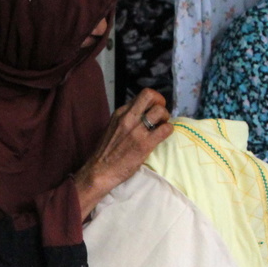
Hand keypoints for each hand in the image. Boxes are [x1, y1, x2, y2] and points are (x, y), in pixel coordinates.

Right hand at [73, 88, 172, 217]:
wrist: (99, 171)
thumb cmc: (106, 152)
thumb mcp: (113, 127)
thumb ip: (126, 119)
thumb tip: (141, 115)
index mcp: (120, 113)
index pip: (142, 95)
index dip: (152, 101)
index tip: (153, 111)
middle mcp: (128, 117)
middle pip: (151, 95)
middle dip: (161, 103)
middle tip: (160, 116)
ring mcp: (137, 130)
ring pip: (160, 111)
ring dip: (165, 118)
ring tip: (161, 127)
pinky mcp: (144, 144)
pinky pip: (165, 129)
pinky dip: (168, 131)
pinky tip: (163, 137)